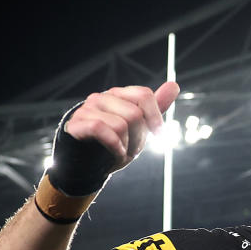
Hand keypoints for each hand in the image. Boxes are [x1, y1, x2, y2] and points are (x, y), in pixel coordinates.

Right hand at [64, 82, 179, 173]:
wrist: (87, 164)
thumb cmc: (114, 144)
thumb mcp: (139, 127)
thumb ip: (155, 107)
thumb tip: (174, 85)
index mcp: (119, 95)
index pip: (143, 95)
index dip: (155, 116)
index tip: (159, 135)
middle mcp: (102, 98)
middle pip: (134, 113)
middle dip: (139, 138)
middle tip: (133, 150)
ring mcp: (87, 109)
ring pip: (120, 124)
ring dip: (126, 146)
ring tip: (122, 153)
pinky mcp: (76, 124)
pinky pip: (101, 129)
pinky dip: (114, 146)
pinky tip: (116, 154)